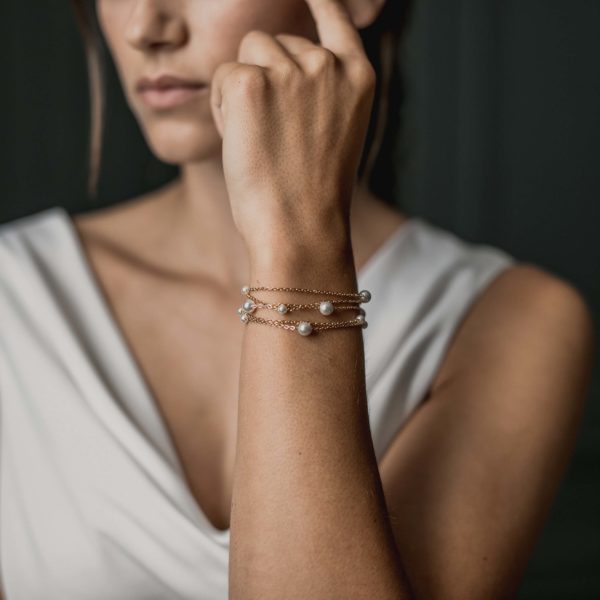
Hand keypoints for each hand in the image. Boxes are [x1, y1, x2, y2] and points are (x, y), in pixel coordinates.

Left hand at [210, 0, 375, 265]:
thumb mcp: (336, 132)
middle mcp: (327, 65)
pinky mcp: (250, 81)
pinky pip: (223, 74)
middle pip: (276, 40)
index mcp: (357, 77)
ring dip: (244, 87)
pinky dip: (223, 106)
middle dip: (266, 76)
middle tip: (276, 133)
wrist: (300, 228)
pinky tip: (243, 139)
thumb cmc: (313, 192)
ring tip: (261, 136)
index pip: (334, 16)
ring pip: (248, 52)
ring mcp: (291, 70)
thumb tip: (286, 62)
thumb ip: (323, 90)